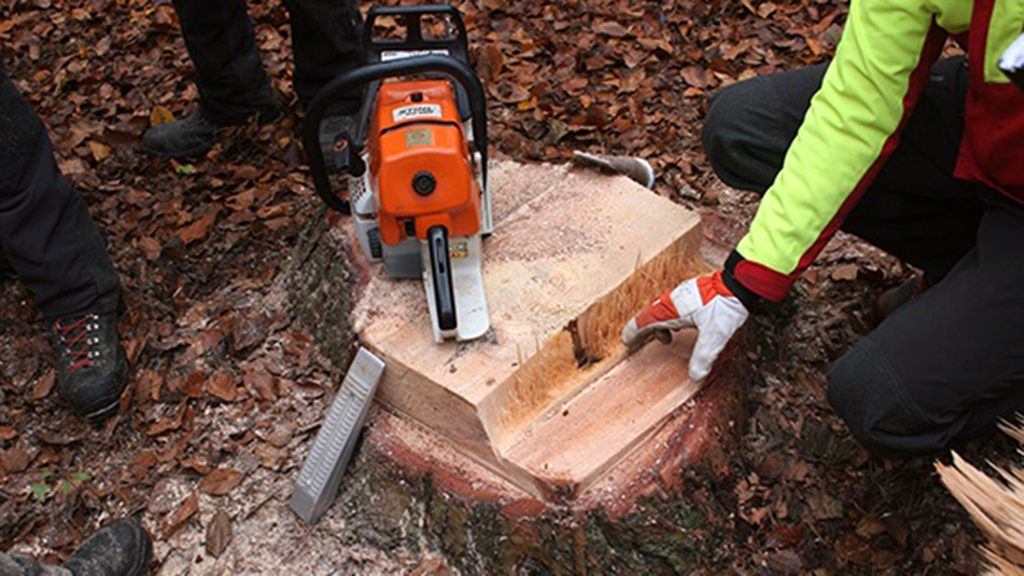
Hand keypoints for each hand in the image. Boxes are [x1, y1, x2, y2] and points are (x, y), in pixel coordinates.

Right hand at [621, 271, 748, 381]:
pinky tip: (683, 325)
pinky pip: (673, 306)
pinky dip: (670, 318)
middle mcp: (672, 301)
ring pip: (662, 310)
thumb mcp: (714, 336)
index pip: (644, 322)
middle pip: (650, 316)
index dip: (633, 332)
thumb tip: (695, 376)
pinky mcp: (691, 292)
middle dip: (644, 330)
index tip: (626, 341)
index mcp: (672, 311)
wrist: (739, 283)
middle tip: (639, 342)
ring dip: (659, 325)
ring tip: (667, 339)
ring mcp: (681, 294)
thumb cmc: (725, 306)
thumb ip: (703, 356)